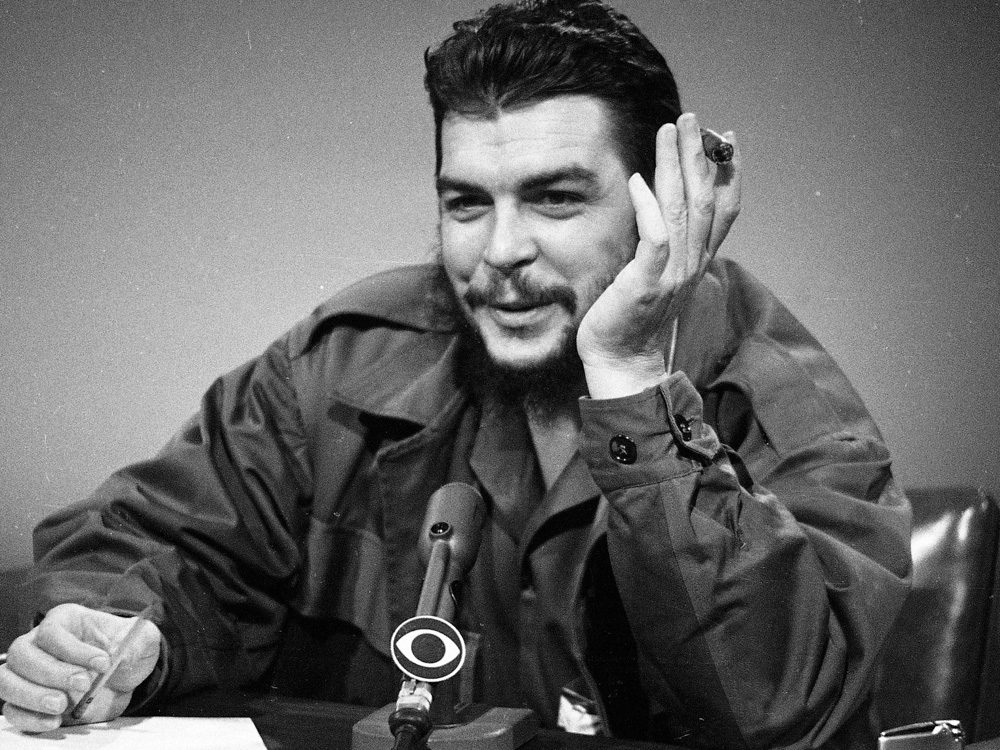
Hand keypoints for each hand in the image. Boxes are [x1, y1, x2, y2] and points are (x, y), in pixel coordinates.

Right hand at [0, 603, 160, 732]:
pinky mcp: (29, 701)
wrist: (125, 677)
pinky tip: (54, 721)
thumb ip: (138, 642)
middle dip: (52, 672)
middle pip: (22, 654)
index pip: (52, 631)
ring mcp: (30, 674)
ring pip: (7, 681)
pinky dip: (28, 718)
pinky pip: (11, 710)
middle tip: (83, 684)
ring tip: (62, 705)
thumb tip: (124, 655)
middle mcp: (39, 644)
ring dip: (31, 695)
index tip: (102, 663)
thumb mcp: (143, 638)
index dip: (73, 649)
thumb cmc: (127, 649)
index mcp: (65, 620)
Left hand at [577, 112, 740, 397]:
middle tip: (692, 119)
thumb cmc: (632, 318)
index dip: (727, 173)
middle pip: (704, 200)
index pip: (722, 210)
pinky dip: (649, 208)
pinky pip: (655, 238)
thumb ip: (664, 242)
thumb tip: (658, 201)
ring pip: (683, 209)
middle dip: (699, 156)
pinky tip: (640, 180)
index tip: (725, 139)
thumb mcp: (656, 274)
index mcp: (696, 261)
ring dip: (677, 167)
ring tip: (670, 131)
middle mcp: (691, 264)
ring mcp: (672, 273)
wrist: (622, 363)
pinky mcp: (646, 283)